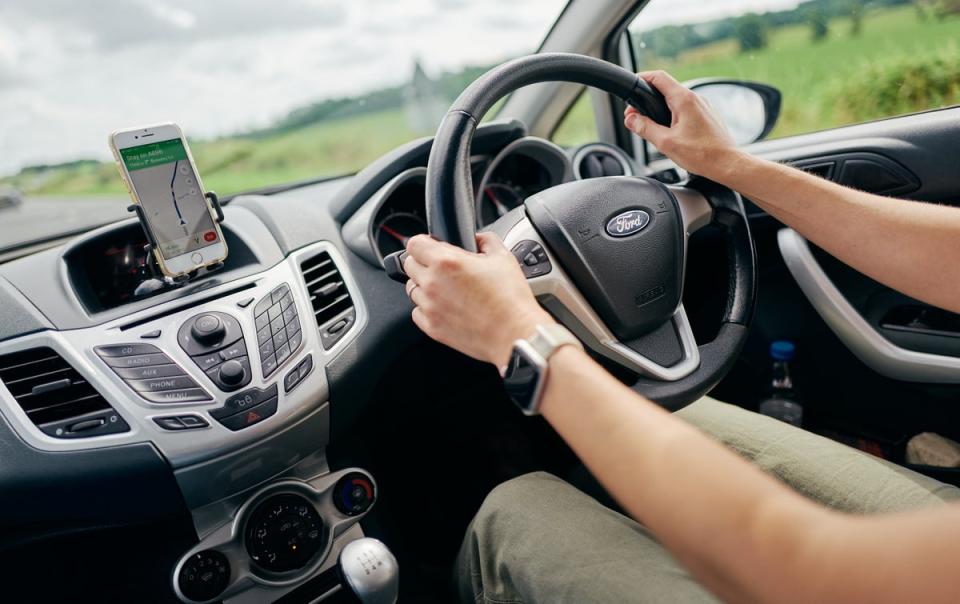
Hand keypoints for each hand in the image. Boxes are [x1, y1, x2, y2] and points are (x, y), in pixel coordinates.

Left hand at [403, 232, 554, 367]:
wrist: (514, 334)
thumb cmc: (510, 300)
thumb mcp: (503, 257)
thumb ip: (485, 240)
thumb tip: (478, 238)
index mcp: (446, 261)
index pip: (414, 243)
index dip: (424, 243)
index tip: (431, 247)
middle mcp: (432, 283)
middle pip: (409, 265)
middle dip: (423, 263)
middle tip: (444, 269)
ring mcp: (430, 307)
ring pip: (412, 289)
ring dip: (425, 286)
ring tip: (448, 290)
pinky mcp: (432, 328)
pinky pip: (418, 312)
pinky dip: (428, 308)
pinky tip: (447, 308)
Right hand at [624, 70, 737, 180]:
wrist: (727, 163)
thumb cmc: (702, 154)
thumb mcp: (665, 142)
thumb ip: (645, 128)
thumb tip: (631, 119)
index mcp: (684, 100)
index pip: (659, 77)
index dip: (642, 78)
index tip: (633, 86)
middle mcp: (695, 98)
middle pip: (666, 89)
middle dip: (648, 100)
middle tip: (635, 117)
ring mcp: (703, 106)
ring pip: (676, 100)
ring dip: (660, 109)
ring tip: (651, 126)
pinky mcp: (707, 116)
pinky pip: (686, 109)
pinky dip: (673, 115)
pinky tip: (670, 132)